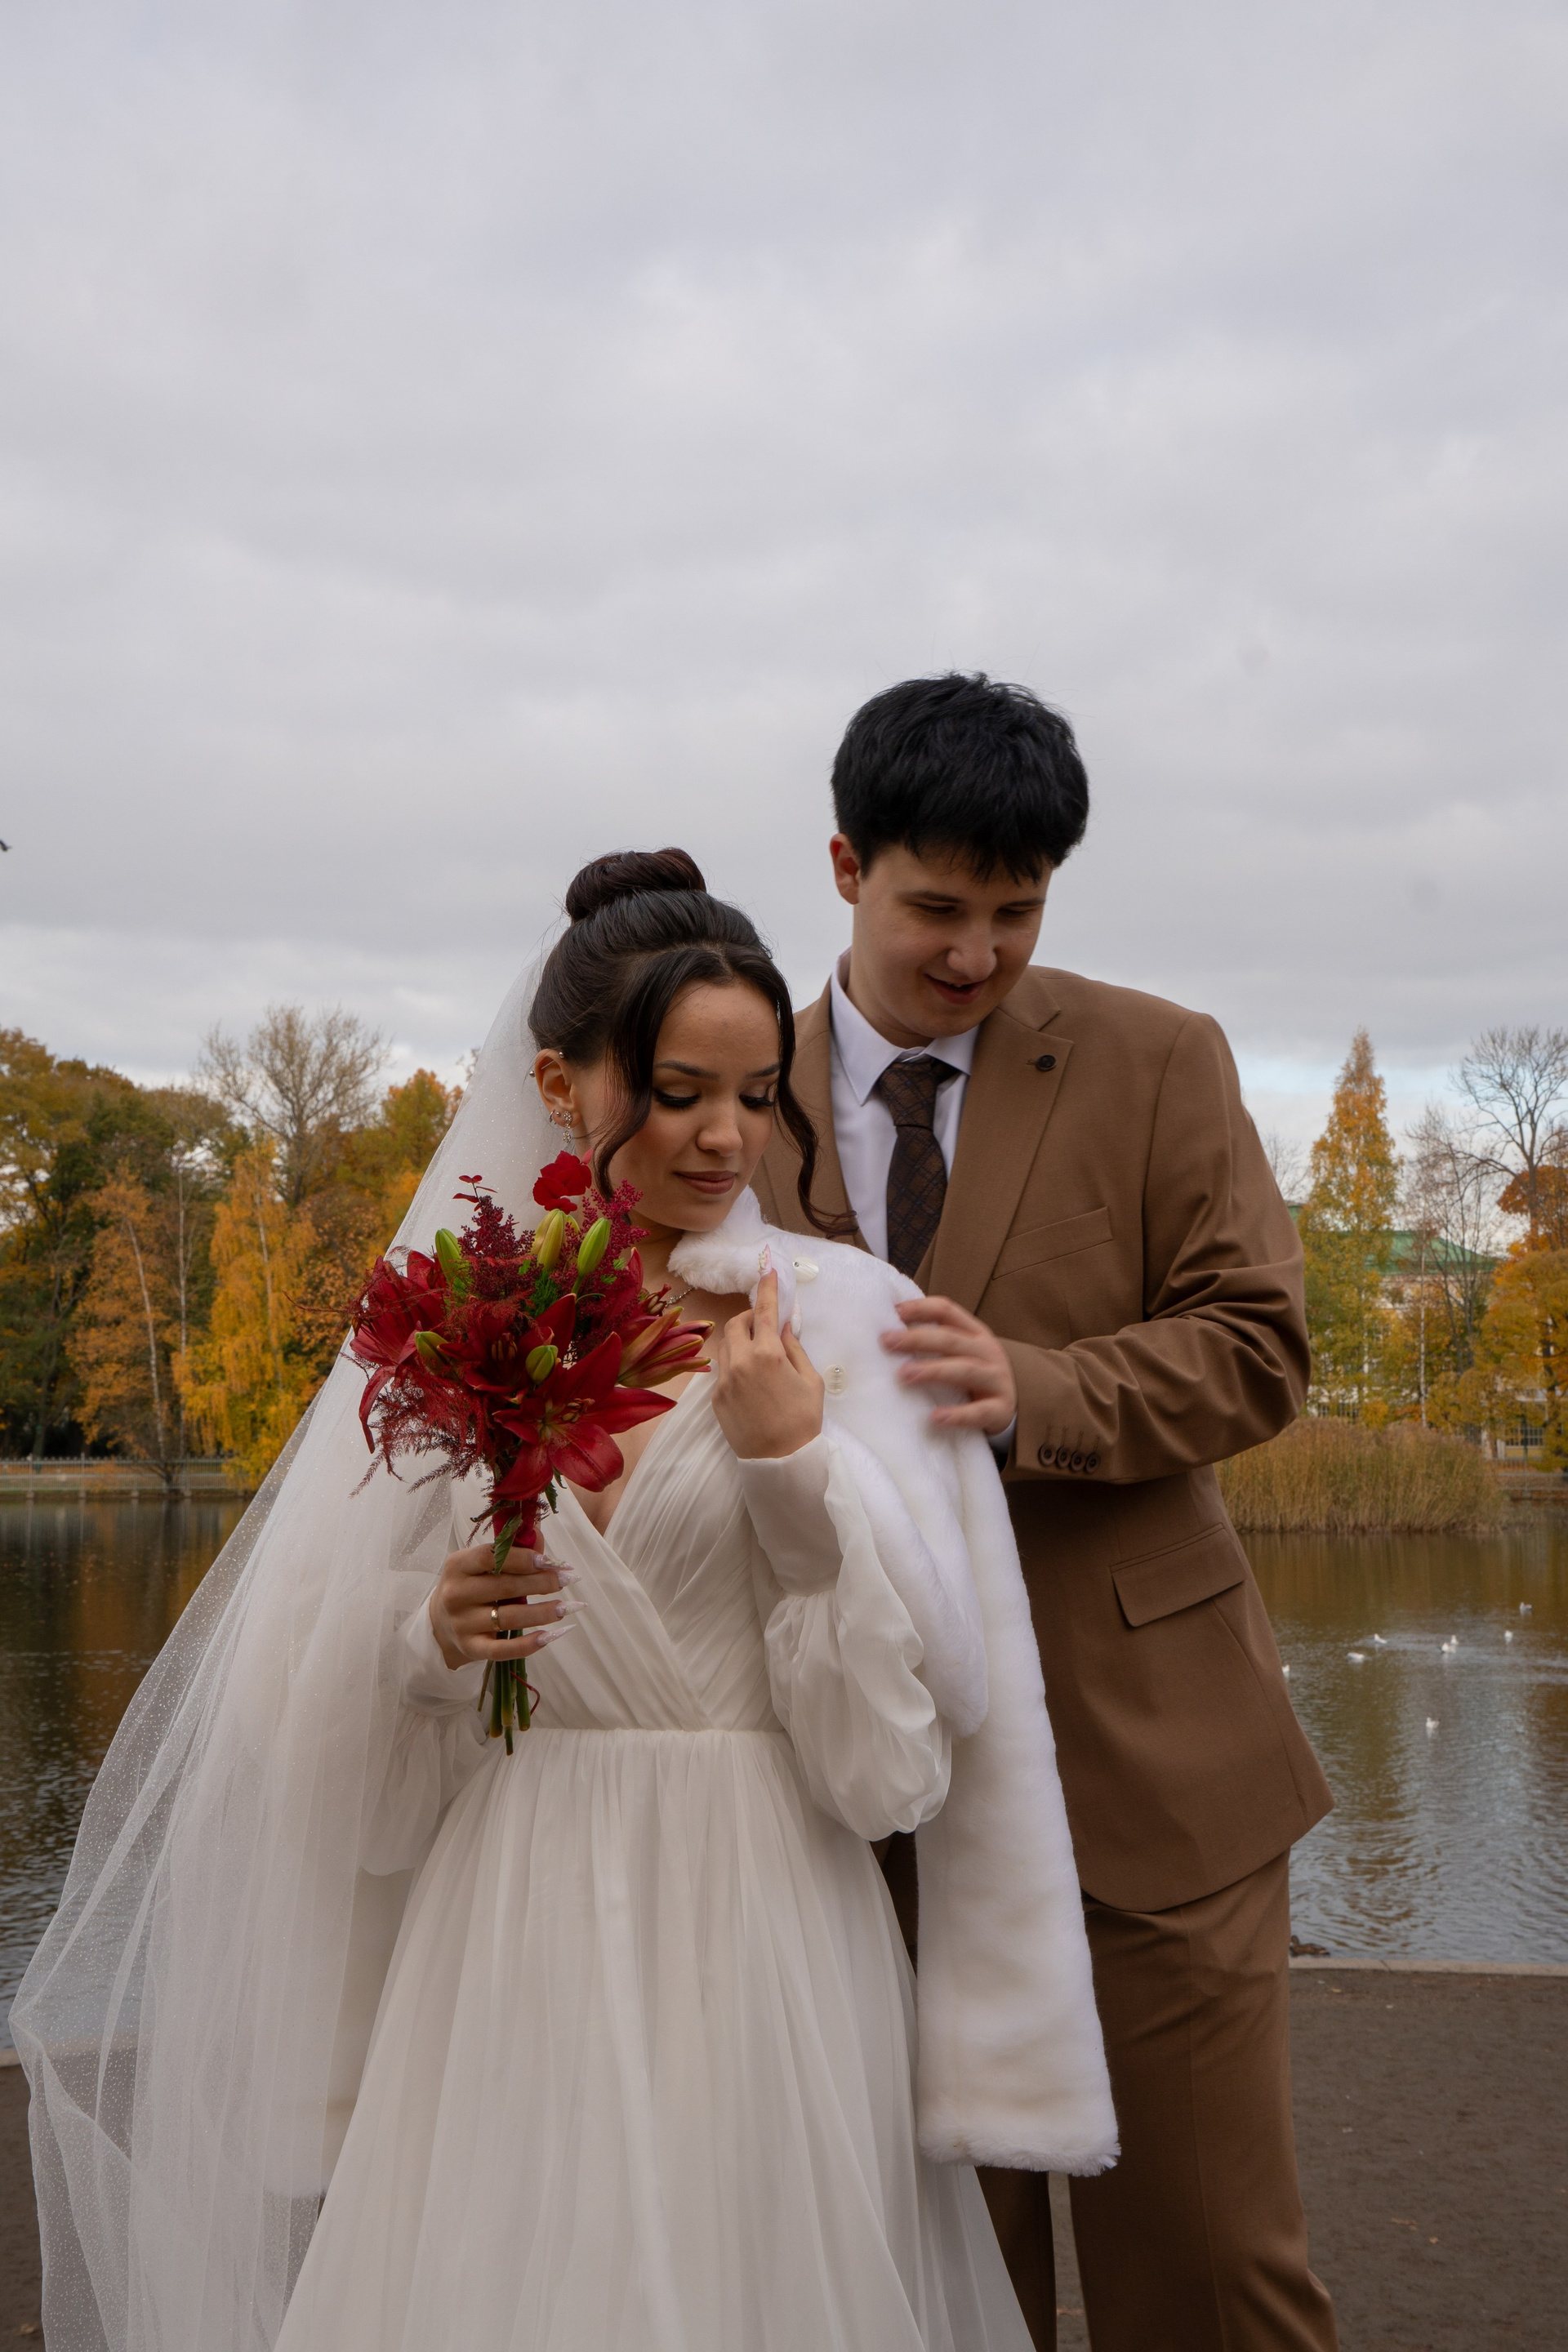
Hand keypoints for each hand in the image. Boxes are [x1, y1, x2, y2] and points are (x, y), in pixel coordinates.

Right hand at [429, 1542, 581, 1669]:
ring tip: (567, 1607)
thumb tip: (538, 1534)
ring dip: (542, 1612)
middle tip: (568, 1579)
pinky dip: (527, 1644)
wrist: (440, 1623)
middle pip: (504, 1588)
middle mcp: (456, 1595)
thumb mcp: (480, 1564)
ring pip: (508, 1618)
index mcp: (457, 1566)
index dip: (521, 1558)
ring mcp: (462, 1624)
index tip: (549, 1561)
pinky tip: (549, 1636)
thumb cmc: (470, 1585)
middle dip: (540, 1583)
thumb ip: (510, 1549)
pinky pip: (502, 1650)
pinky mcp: (471, 1648)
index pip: (489, 1558)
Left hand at [712, 1263, 824, 1460]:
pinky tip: (752, 1382)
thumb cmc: (804, 1421)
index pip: (765, 1311)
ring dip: (740, 1339)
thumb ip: (795, 1348)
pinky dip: (736, 1365)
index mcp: (768, 1354)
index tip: (767, 1270)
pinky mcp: (715, 1398)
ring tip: (759, 1354)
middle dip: (749, 1317)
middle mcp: (740, 1362)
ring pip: (725, 1344)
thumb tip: (785, 1326)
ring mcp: (723, 1380)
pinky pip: (722, 1370)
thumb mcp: (811, 1381)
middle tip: (766, 1326)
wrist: (781, 1462)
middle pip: (736, 1323)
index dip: (767, 1288)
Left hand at [880, 1295, 1017, 1435]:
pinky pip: (979, 1412)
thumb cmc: (974, 1376)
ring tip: (904, 1375)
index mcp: (974, 1332)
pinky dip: (957, 1414)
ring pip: (965, 1370)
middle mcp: (987, 1351)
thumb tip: (887, 1334)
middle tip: (887, 1341)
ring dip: (933, 1371)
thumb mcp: (960, 1353)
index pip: (946, 1311)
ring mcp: (997, 1379)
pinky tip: (935, 1417)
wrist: (1013, 1405)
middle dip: (917, 1338)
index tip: (894, 1311)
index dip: (920, 1308)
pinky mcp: (1001, 1409)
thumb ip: (933, 1342)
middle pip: (951, 1339)